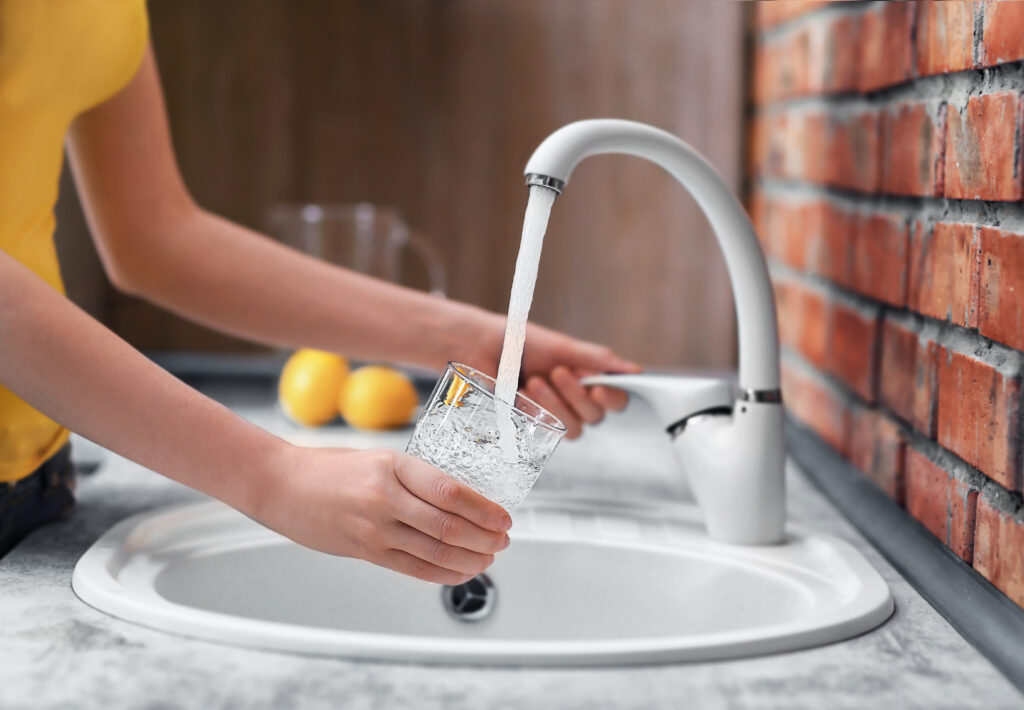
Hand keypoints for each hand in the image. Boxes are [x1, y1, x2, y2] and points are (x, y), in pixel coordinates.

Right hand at [254, 445, 511, 583]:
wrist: (280, 485)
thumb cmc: (330, 468)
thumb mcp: (379, 458)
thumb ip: (416, 479)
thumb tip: (462, 501)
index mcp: (393, 466)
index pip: (452, 491)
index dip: (485, 510)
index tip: (504, 517)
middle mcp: (385, 498)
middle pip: (449, 526)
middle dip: (486, 538)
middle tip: (504, 540)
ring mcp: (374, 529)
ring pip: (436, 552)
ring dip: (472, 559)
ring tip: (489, 557)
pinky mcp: (365, 552)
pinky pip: (414, 569)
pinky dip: (445, 574)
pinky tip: (462, 571)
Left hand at [466, 313, 641, 438]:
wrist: (480, 347)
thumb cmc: (520, 342)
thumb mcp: (561, 347)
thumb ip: (596, 360)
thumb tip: (634, 371)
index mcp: (587, 379)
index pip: (616, 398)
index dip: (614, 398)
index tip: (598, 388)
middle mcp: (575, 401)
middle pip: (597, 417)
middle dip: (577, 396)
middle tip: (557, 372)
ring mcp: (554, 416)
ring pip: (575, 430)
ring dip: (557, 406)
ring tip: (535, 381)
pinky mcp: (532, 428)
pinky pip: (547, 432)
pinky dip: (536, 412)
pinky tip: (521, 394)